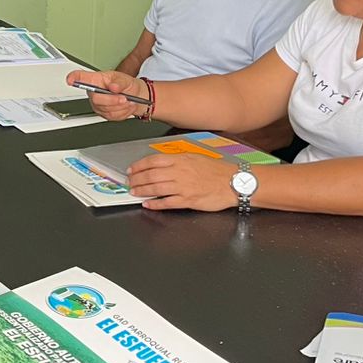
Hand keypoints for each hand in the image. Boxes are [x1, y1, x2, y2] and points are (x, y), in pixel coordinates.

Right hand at [66, 69, 148, 120]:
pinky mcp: (103, 114)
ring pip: (106, 110)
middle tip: (124, 98)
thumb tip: (113, 87)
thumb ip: (120, 82)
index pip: (81, 78)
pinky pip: (112, 116)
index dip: (74, 79)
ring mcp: (97, 104)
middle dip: (113, 100)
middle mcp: (93, 92)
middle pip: (96, 99)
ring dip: (121, 107)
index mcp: (95, 80)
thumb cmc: (125, 85)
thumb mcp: (125, 79)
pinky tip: (125, 106)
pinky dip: (122, 112)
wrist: (135, 96)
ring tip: (128, 101)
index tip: (70, 80)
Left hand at [126, 153, 240, 211]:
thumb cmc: (218, 170)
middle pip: (151, 175)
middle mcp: (180, 172)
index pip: (154, 160)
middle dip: (136, 179)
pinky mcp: (188, 200)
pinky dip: (155, 204)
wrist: (234, 182)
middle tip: (128, 182)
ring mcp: (183, 187)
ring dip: (142, 191)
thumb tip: (162, 164)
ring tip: (134, 193)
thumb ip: (179, 161)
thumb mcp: (196, 158)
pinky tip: (148, 205)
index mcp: (181, 160)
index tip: (131, 169)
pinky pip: (167, 202)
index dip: (139, 165)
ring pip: (156, 188)